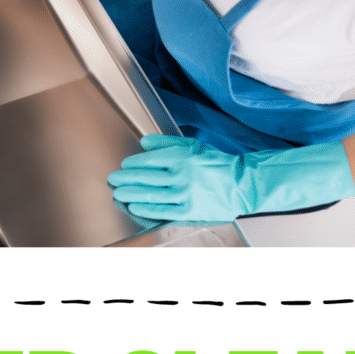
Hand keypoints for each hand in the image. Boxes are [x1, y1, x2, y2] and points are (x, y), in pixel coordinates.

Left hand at [108, 134, 354, 222]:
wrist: (241, 183)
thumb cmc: (217, 163)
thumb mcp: (192, 146)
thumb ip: (166, 144)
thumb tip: (144, 143)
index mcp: (182, 157)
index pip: (148, 160)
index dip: (132, 164)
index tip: (124, 166)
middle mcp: (181, 175)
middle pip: (145, 178)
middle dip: (125, 179)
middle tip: (113, 180)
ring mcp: (185, 194)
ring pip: (150, 195)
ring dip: (131, 193)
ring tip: (118, 193)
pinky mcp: (190, 210)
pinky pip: (162, 210)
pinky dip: (146, 208)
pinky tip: (135, 206)